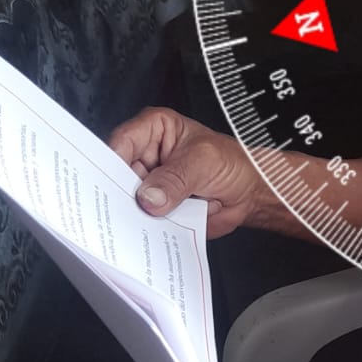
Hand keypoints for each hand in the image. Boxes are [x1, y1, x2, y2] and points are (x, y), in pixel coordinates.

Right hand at [108, 107, 265, 237]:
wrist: (249, 192)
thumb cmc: (231, 163)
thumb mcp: (204, 162)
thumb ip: (176, 179)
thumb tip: (148, 197)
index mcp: (153, 129)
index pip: (121, 143)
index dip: (112, 165)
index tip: (112, 187)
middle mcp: (145, 155)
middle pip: (116, 176)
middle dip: (121, 195)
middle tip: (126, 209)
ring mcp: (148, 184)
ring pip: (127, 201)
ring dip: (136, 215)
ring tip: (149, 221)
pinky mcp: (154, 208)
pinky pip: (143, 221)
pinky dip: (149, 228)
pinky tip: (156, 231)